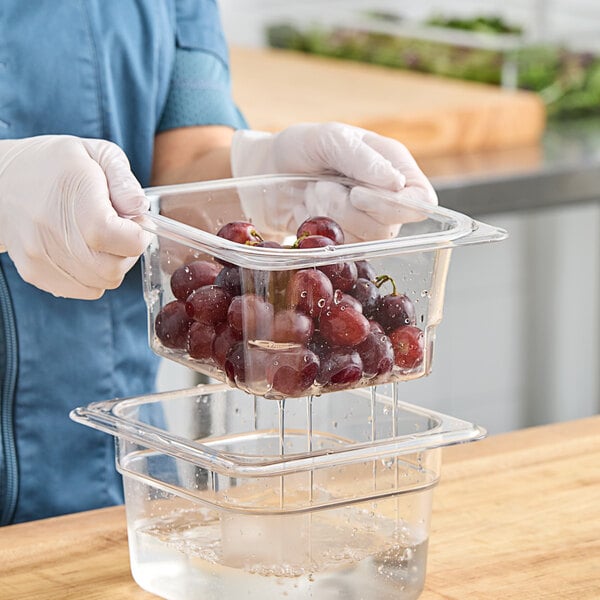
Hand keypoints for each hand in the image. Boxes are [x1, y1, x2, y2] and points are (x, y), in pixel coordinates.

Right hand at [0, 135, 149, 298]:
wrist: (1, 180)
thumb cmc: (56, 164)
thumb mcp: (97, 154)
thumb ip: (124, 181)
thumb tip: (140, 209)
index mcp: (76, 200)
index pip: (125, 241)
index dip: (139, 236)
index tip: (135, 222)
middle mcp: (54, 232)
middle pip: (115, 268)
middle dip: (128, 252)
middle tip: (120, 231)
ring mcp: (41, 257)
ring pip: (103, 283)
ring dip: (112, 264)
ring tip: (100, 238)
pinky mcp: (35, 273)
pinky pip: (85, 290)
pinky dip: (94, 275)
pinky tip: (85, 250)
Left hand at [230, 122, 436, 240]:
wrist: (267, 172)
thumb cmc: (302, 147)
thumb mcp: (329, 138)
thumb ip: (362, 158)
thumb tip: (396, 183)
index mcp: (395, 168)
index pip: (421, 201)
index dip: (393, 206)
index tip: (357, 195)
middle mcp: (387, 200)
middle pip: (388, 227)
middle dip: (346, 209)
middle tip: (321, 186)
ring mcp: (366, 223)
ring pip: (363, 241)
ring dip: (329, 216)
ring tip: (313, 193)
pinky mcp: (345, 241)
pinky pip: (342, 250)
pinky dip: (319, 230)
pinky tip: (308, 211)